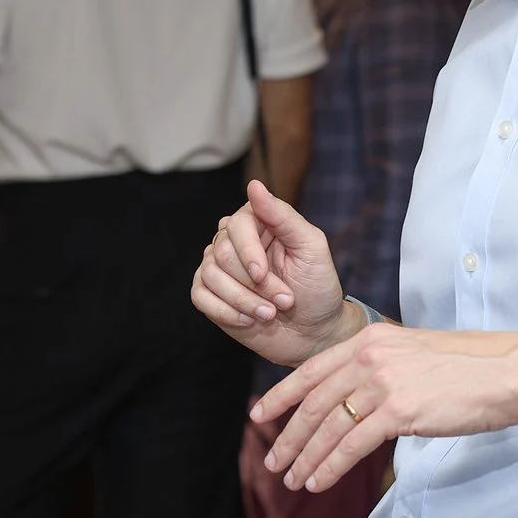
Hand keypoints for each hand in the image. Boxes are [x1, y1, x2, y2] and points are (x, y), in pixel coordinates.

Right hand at [190, 180, 354, 367]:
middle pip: (221, 253)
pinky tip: (248, 320)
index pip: (236, 225)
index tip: (263, 274)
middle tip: (283, 301)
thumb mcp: (311, 247)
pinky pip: (199, 296)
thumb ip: (282, 216)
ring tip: (270, 314)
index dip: (248, 252)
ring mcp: (219, 268)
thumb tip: (254, 185)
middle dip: (254, 284)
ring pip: (210, 276)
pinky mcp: (211, 295)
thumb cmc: (317, 287)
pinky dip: (225, 311)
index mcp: (258, 223)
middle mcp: (234, 242)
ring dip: (243, 301)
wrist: (314, 331)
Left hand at [256, 326, 517, 492]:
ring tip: (292, 480)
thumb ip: (380, 370)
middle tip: (274, 461)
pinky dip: (329, 466)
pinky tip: (317, 481)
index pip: (311, 370)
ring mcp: (383, 382)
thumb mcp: (415, 356)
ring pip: (328, 426)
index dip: (281, 395)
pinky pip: (351, 444)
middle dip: (288, 436)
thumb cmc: (469, 370)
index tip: (260, 416)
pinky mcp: (400, 410)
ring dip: (305, 457)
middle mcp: (370, 356)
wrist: (508, 373)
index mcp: (370, 339)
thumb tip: (357, 400)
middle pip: (313, 402)